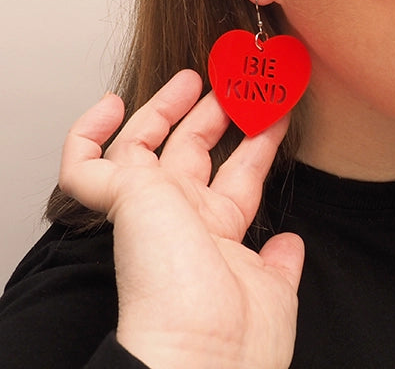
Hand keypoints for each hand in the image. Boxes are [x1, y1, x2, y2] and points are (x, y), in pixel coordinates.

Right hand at [59, 69, 303, 368]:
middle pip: (190, 153)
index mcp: (215, 239)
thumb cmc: (239, 336)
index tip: (275, 113)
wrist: (203, 360)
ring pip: (140, 148)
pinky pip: (82, 166)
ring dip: (164, 108)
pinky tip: (111, 107)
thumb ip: (279, 261)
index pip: (235, 177)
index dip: (255, 143)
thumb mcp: (274, 288)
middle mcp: (180, 220)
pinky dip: (86, 135)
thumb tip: (290, 244)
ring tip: (193, 76)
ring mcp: (148, 209)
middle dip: (213, 116)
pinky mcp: (121, 201)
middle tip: (236, 83)